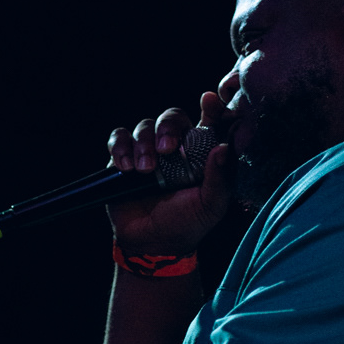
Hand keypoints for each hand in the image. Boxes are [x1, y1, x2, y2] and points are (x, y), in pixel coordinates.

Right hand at [107, 89, 235, 254]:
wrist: (152, 244)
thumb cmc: (188, 223)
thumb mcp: (211, 205)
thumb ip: (221, 178)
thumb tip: (224, 148)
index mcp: (200, 152)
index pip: (208, 120)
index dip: (211, 107)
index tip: (209, 100)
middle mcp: (175, 146)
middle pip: (171, 117)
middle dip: (168, 127)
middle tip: (166, 149)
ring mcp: (148, 150)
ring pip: (144, 126)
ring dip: (143, 144)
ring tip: (145, 170)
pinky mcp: (123, 157)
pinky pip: (119, 138)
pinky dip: (121, 147)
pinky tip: (126, 167)